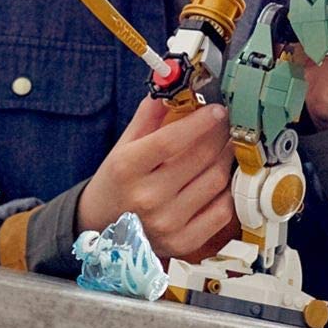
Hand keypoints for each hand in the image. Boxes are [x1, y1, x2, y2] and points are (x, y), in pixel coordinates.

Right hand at [75, 97, 236, 260]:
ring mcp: (167, 223)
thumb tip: (171, 85)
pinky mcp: (184, 242)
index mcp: (127, 168)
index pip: (172, 140)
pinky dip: (226, 191)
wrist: (101, 227)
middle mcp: (147, 197)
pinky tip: (219, 179)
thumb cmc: (115, 183)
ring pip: (215, 182)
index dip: (200, 122)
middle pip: (200, 159)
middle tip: (224, 125)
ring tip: (223, 148)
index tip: (217, 110)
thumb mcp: (123, 147)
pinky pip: (222, 211)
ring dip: (225, 160)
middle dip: (219, 136)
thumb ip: (148, 117)